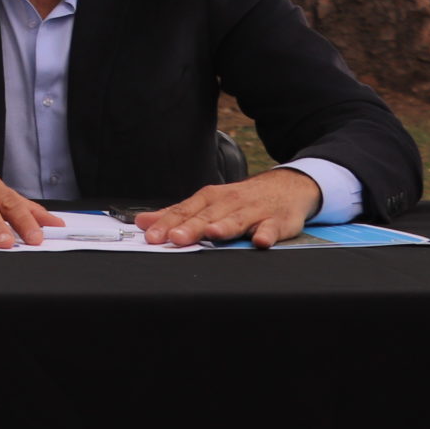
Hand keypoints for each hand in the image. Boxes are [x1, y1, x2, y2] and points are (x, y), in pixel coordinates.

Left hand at [136, 168, 321, 247]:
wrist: (286, 187)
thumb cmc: (241, 200)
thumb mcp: (208, 203)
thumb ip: (177, 215)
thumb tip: (142, 221)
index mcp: (209, 199)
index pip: (183, 211)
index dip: (166, 224)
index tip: (150, 236)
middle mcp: (229, 203)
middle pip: (206, 216)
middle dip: (190, 227)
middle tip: (174, 238)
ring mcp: (254, 211)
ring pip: (236, 220)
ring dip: (224, 226)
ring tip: (211, 234)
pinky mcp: (277, 221)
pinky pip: (272, 228)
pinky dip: (266, 234)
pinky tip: (260, 241)